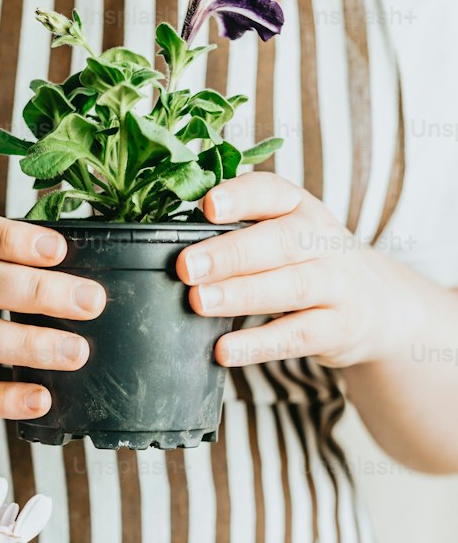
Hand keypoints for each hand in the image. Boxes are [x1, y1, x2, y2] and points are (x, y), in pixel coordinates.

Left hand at [177, 174, 413, 370]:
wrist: (377, 303)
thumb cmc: (307, 264)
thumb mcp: (284, 236)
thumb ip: (239, 233)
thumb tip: (165, 241)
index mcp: (301, 209)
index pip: (273, 192)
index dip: (242, 197)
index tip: (208, 205)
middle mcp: (322, 241)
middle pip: (281, 241)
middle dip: (231, 253)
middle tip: (186, 266)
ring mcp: (336, 285)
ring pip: (292, 286)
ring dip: (242, 294)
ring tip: (200, 302)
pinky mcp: (338, 328)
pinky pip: (297, 335)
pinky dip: (259, 345)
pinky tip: (224, 350)